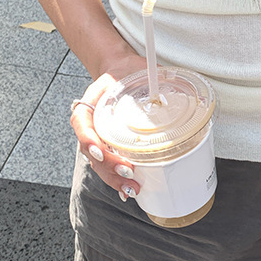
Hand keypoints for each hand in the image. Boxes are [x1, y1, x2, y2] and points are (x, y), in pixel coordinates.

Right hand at [70, 53, 146, 199]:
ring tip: (131, 188)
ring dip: (113, 178)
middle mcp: (90, 124)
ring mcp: (98, 137)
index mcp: (90, 104)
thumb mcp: (134, 69)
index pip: (81, 123)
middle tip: (128, 173)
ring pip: (99, 163)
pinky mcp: (110, 145)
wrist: (119, 71)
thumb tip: (179, 85)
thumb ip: (149, 76)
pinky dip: (117, 179)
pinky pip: (108, 165)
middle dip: (108, 166)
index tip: (101, 151)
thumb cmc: (126, 71)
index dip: (88, 139)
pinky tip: (129, 191)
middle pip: (91, 151)